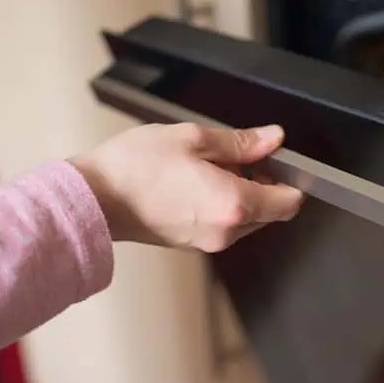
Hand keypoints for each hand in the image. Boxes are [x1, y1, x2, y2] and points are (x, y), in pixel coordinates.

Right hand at [71, 123, 304, 251]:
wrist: (93, 197)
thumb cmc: (136, 166)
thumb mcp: (193, 139)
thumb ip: (240, 142)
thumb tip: (272, 138)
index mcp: (234, 205)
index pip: (289, 203)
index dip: (289, 178)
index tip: (275, 159)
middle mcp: (226, 231)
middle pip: (269, 211)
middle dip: (261, 183)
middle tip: (232, 156)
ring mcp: (208, 242)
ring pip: (246, 219)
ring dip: (239, 194)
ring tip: (205, 168)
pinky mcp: (191, 244)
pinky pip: (222, 225)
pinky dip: (219, 205)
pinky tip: (193, 183)